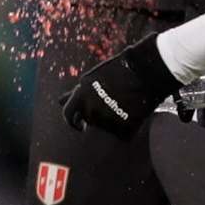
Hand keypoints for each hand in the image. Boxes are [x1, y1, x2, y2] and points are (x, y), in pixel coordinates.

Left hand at [60, 33, 177, 136]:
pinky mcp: (123, 128)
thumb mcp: (92, 79)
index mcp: (81, 94)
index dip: (72, 121)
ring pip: (105, 127)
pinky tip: (133, 114)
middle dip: (97, 117)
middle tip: (112, 107)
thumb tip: (59, 101)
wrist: (145, 71)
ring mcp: (106, 119)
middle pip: (89, 121)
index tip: (81, 125)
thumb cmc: (119, 70)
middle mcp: (90, 108)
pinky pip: (122, 134)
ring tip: (125, 105)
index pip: (68, 114)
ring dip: (112, 121)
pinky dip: (127, 128)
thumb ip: (78, 93)